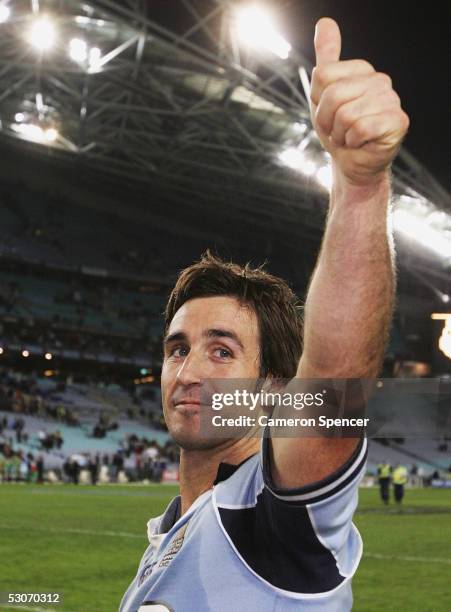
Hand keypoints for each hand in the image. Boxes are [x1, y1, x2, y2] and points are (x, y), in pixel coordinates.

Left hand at [310, 18, 409, 186]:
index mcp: (363, 71)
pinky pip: (361, 127)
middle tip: (338, 130)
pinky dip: (353, 141)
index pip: (323, 75)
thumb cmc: (339, 131)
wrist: (351, 163)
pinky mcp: (397, 122)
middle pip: (333, 94)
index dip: (318, 102)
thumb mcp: (323, 95)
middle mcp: (380, 81)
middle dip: (327, 120)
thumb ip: (326, 59)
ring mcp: (391, 100)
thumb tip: (325, 23)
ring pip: (346, 114)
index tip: (328, 114)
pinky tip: (360, 143)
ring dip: (340, 133)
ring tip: (349, 137)